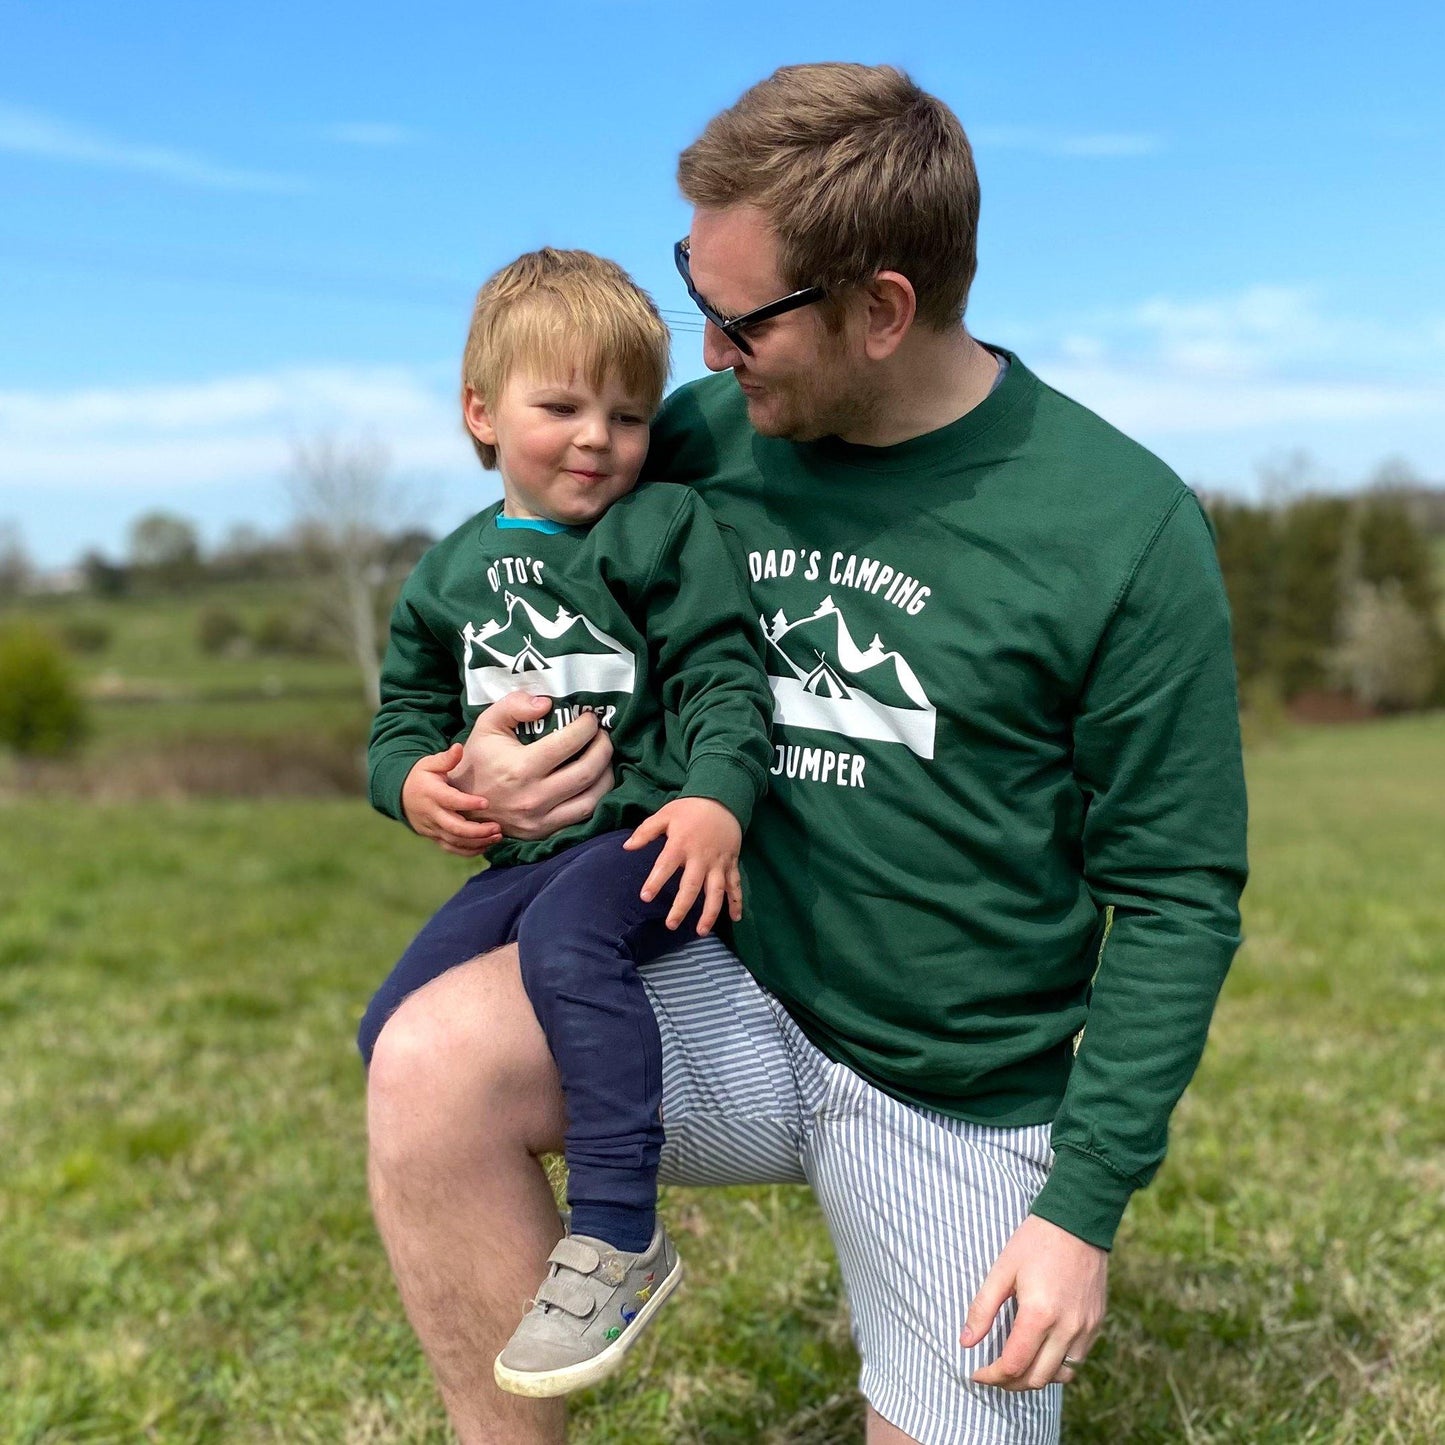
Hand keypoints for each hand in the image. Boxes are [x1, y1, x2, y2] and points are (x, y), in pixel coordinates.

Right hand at [401, 745, 503, 857]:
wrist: (400, 795)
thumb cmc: (421, 777)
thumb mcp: (429, 764)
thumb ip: (446, 759)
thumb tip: (458, 747)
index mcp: (431, 793)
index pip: (450, 801)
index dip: (467, 804)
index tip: (486, 803)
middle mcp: (431, 814)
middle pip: (454, 828)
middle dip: (476, 831)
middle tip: (497, 827)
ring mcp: (432, 828)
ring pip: (454, 841)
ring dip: (476, 842)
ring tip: (497, 836)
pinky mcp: (433, 837)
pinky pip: (451, 848)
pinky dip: (468, 851)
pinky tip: (485, 846)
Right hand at [450, 691, 613, 840]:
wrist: (459, 803)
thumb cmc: (477, 759)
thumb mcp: (487, 724)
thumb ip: (514, 706)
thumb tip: (546, 704)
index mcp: (520, 768)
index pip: (568, 744)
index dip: (587, 727)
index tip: (590, 718)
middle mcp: (533, 797)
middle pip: (587, 772)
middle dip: (604, 749)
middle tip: (603, 736)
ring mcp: (539, 820)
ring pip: (591, 799)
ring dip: (606, 776)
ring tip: (604, 758)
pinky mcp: (543, 833)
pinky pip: (582, 817)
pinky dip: (595, 798)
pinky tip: (595, 782)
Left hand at [623, 798, 742, 934]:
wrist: (723, 798)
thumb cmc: (690, 809)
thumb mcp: (665, 814)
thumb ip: (646, 831)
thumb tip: (627, 847)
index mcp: (681, 844)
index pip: (665, 866)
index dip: (655, 881)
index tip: (645, 897)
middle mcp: (700, 857)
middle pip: (691, 886)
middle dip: (682, 907)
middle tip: (671, 925)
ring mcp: (718, 862)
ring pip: (716, 891)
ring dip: (710, 912)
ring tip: (701, 931)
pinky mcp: (731, 863)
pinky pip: (735, 885)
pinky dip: (736, 901)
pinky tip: (735, 918)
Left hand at [961, 1214, 1107, 1389]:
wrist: (1077, 1221)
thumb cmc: (1035, 1242)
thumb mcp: (1002, 1270)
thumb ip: (983, 1308)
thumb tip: (965, 1343)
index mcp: (1039, 1314)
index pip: (1013, 1365)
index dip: (991, 1376)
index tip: (976, 1373)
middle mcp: (1066, 1328)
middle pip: (1036, 1379)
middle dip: (1010, 1383)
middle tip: (992, 1374)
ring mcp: (1085, 1329)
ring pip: (1060, 1376)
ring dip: (1035, 1378)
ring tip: (1015, 1367)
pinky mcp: (1096, 1324)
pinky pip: (1077, 1361)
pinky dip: (1057, 1367)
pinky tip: (1041, 1353)